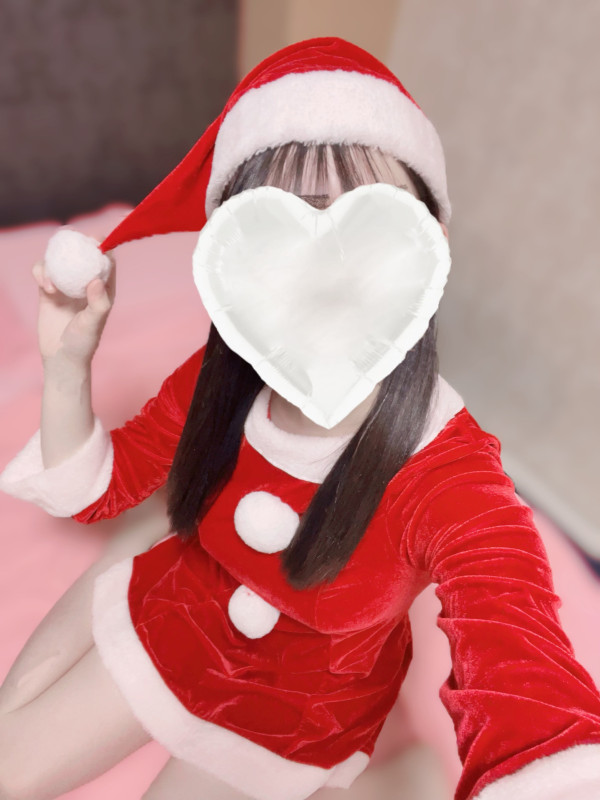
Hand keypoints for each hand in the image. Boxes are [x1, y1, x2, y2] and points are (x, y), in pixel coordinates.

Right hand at [33, 250, 115, 366]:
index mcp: (103, 289)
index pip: (106, 262)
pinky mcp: (48, 291)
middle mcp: (85, 284)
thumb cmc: (83, 342)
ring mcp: (66, 286)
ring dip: (54, 261)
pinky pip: (43, 272)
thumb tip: (95, 280)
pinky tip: (46, 287)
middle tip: (70, 240)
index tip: (96, 239)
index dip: (103, 246)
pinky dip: (42, 273)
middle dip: (76, 243)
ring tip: (51, 283)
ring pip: (59, 260)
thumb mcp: (94, 323)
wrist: (61, 358)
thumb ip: (98, 302)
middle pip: (81, 255)